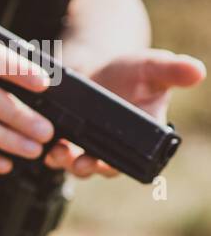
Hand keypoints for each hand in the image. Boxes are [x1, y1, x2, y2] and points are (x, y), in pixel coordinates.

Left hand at [44, 50, 205, 177]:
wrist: (95, 67)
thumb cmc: (128, 71)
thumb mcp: (150, 67)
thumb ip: (171, 70)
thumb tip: (197, 70)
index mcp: (139, 139)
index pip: (131, 162)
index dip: (118, 167)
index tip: (106, 166)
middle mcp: (112, 149)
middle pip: (100, 168)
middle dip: (88, 168)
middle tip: (80, 163)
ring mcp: (85, 147)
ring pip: (74, 164)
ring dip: (65, 162)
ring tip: (57, 154)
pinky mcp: (62, 140)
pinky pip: (54, 152)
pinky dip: (47, 151)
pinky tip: (41, 144)